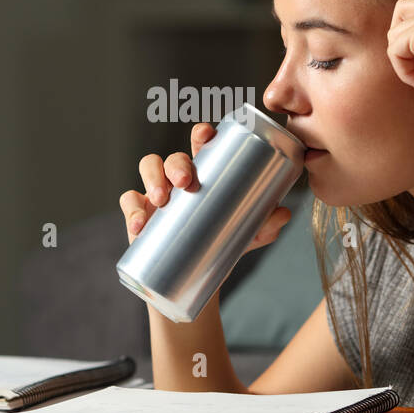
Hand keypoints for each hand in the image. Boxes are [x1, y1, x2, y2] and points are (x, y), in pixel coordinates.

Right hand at [118, 121, 291, 248]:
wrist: (195, 279)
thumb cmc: (221, 244)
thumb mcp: (245, 236)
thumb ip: (263, 225)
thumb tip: (284, 213)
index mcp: (207, 173)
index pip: (203, 144)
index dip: (202, 133)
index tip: (206, 134)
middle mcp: (179, 177)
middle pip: (174, 155)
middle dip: (178, 163)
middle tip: (186, 181)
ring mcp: (156, 192)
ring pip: (148, 167)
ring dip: (153, 178)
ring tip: (161, 201)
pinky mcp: (139, 211)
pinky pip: (129, 201)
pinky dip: (132, 210)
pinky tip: (139, 225)